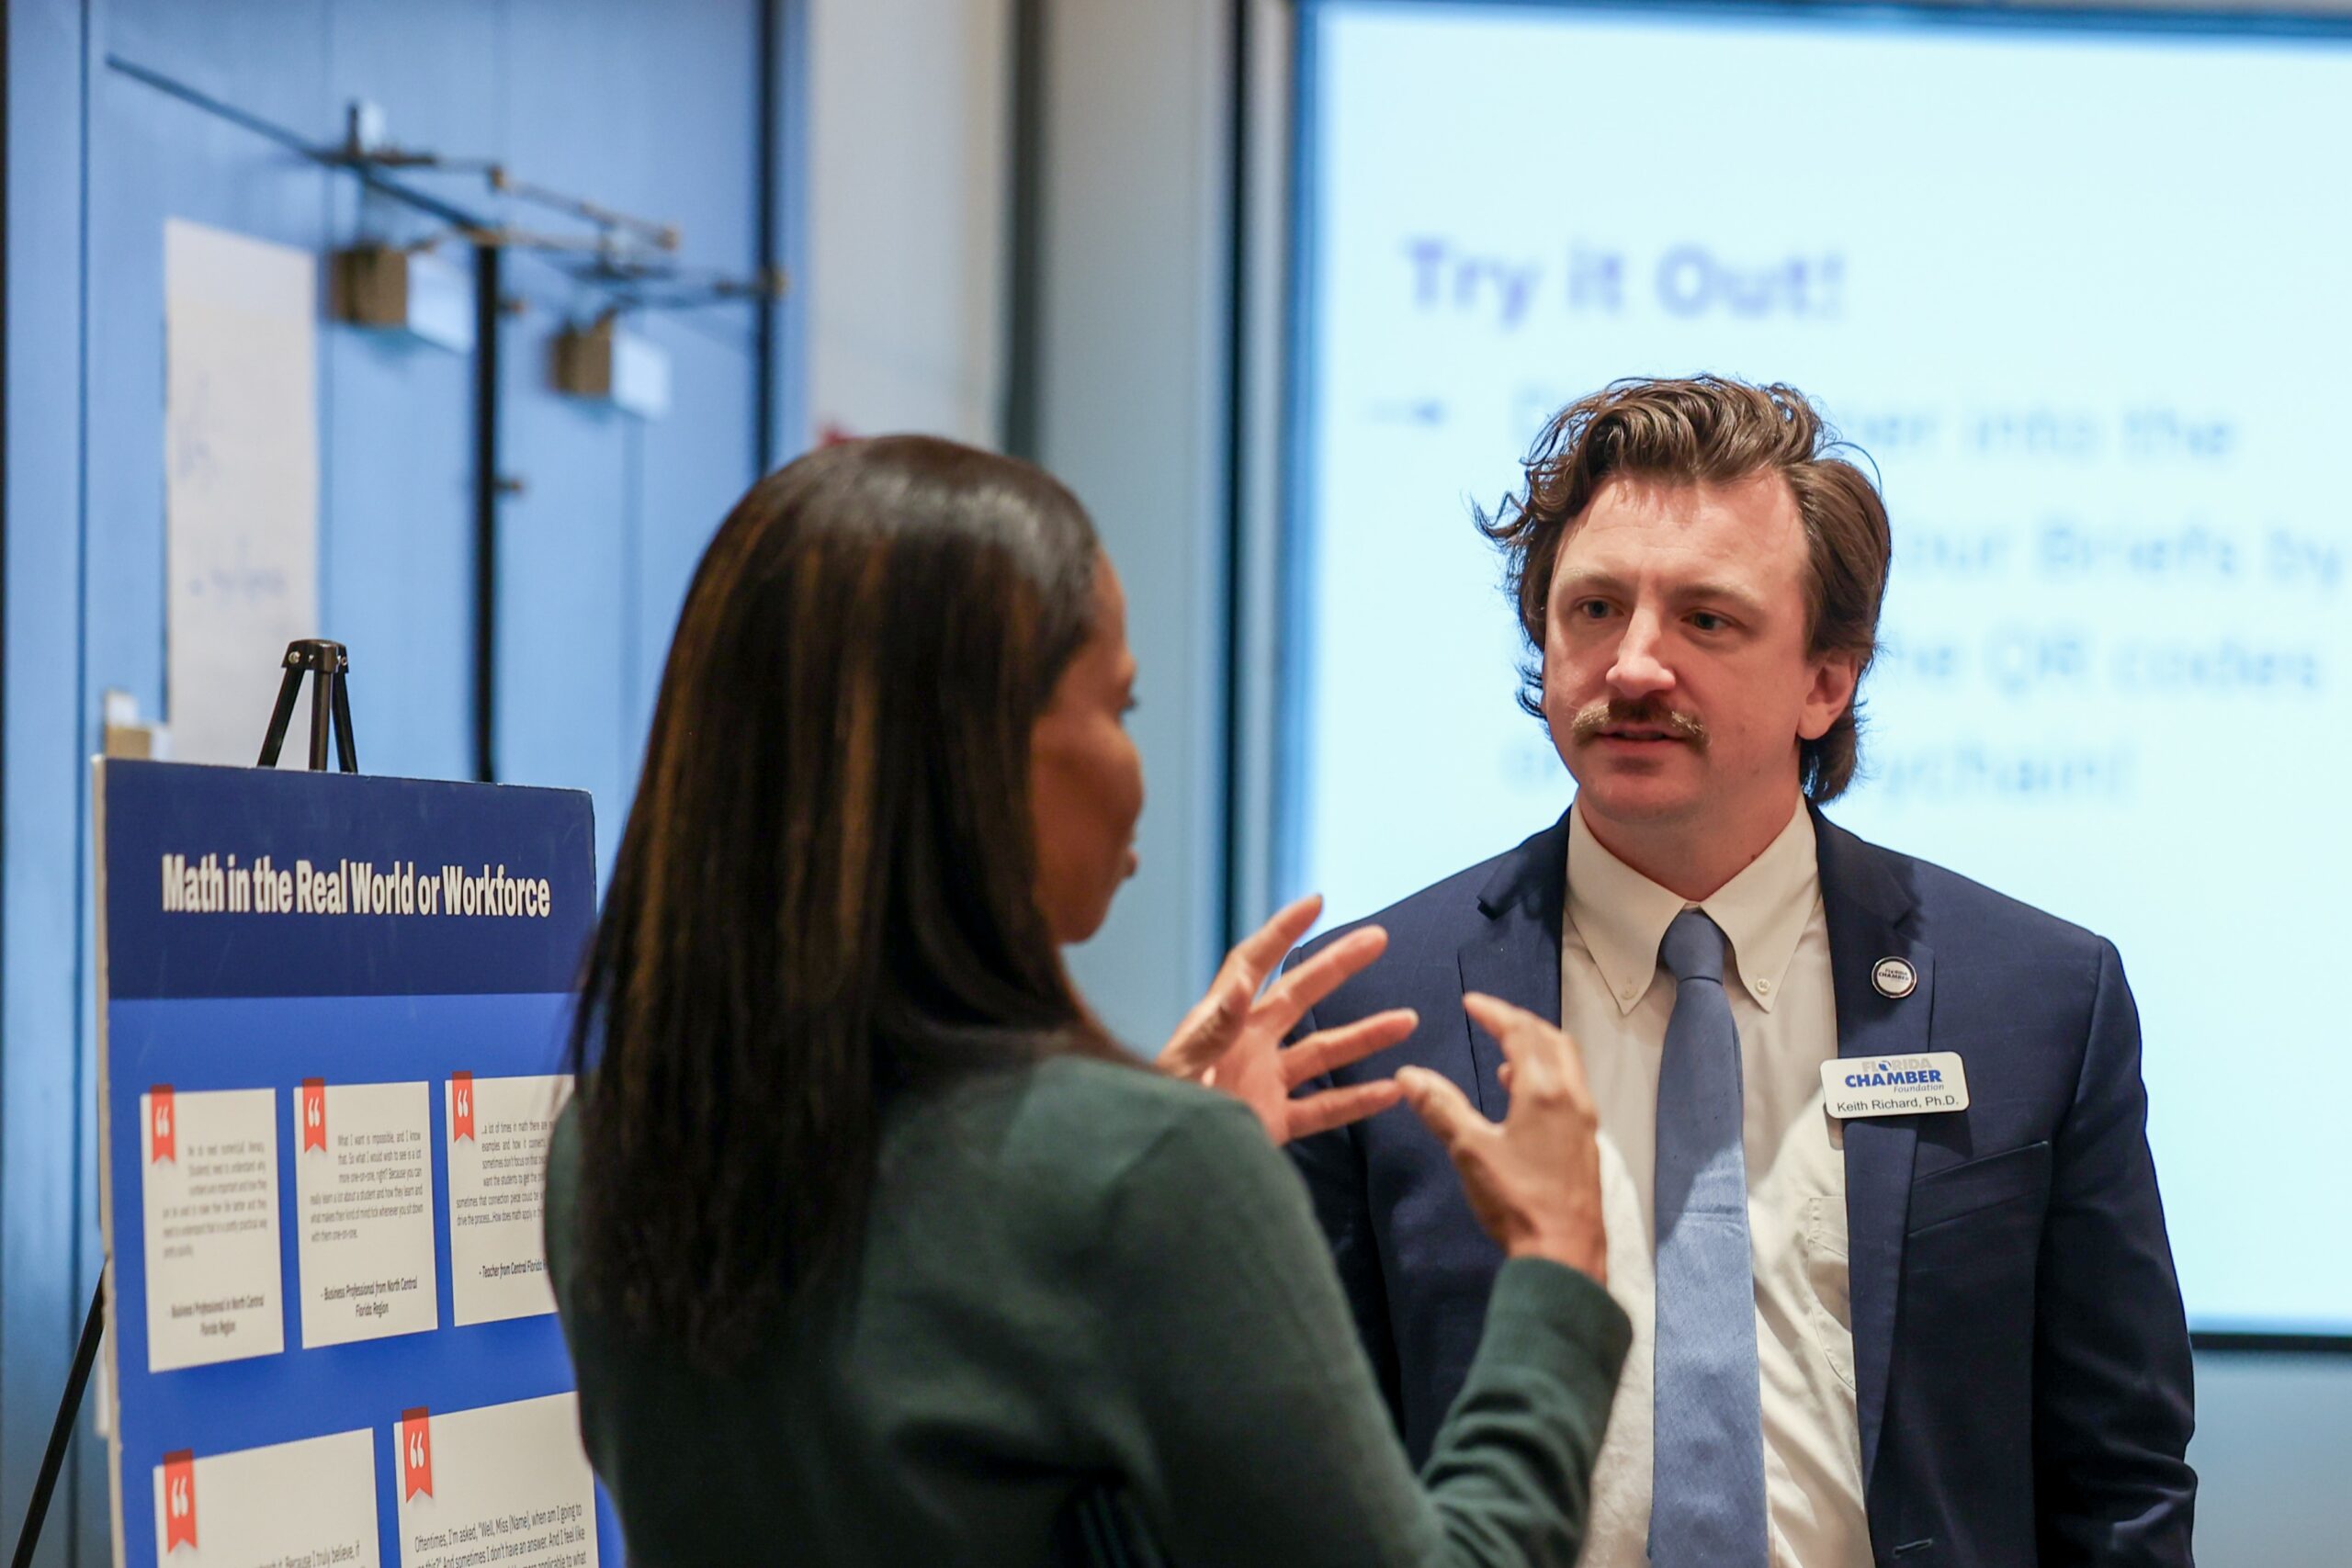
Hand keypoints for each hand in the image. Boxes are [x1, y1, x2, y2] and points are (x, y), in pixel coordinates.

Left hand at [1160, 894, 1417, 1143]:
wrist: (1161, 1171)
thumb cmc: (1156, 1117)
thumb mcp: (1179, 1071)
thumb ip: (1212, 1032)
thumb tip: (1241, 985)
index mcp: (1219, 1022)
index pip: (1251, 964)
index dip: (1281, 932)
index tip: (1316, 903)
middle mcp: (1246, 1044)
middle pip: (1299, 994)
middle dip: (1337, 965)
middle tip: (1378, 938)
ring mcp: (1262, 1081)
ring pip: (1323, 1052)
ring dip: (1364, 1035)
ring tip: (1407, 1020)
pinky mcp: (1273, 1121)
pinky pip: (1323, 1108)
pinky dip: (1357, 1101)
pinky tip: (1393, 1091)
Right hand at [1396, 993, 1605, 1279]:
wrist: (1564, 1255)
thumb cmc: (1516, 1199)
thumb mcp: (1470, 1151)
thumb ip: (1441, 1108)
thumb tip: (1408, 1074)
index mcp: (1545, 1091)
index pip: (1521, 1033)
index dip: (1495, 1013)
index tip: (1472, 1002)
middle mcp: (1573, 1098)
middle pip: (1553, 1041)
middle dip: (1522, 1024)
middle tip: (1492, 1019)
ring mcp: (1585, 1123)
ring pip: (1567, 1067)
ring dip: (1538, 1050)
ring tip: (1506, 1055)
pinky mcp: (1587, 1145)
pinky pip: (1571, 1091)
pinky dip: (1548, 1077)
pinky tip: (1524, 1100)